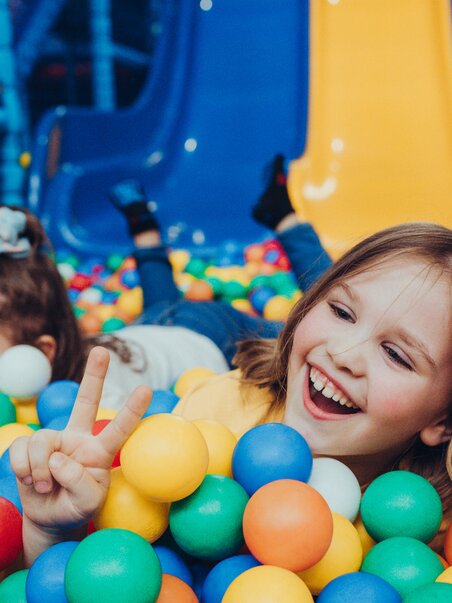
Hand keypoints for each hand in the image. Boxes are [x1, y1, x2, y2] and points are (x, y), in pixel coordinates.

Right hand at [9, 346, 151, 562]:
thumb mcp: (87, 502)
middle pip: (86, 401)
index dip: (132, 410)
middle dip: (94, 375)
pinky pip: (20, 449)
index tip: (147, 389)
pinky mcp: (29, 446)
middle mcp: (79, 439)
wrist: (49, 518)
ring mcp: (54, 440)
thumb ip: (78, 480)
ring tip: (44, 487)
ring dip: (38, 470)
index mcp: (101, 451)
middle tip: (101, 350)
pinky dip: (22, 468)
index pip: (119, 429)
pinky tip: (30, 480)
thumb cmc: (75, 508)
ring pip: (41, 441)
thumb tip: (57, 457)